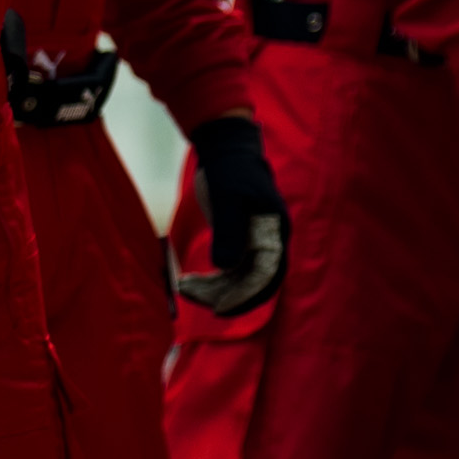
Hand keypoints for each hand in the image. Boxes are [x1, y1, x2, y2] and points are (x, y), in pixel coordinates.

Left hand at [174, 114, 286, 317]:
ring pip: (240, 279)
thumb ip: (229, 231)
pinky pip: (230, 271)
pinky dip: (212, 280)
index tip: (221, 308)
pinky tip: (189, 282)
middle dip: (226, 295)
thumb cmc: (230, 170)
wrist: (226, 151)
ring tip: (184, 288)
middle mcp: (270, 242)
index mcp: (274, 231)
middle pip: (253, 281)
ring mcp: (255, 244)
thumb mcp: (227, 198)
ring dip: (215, 289)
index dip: (246, 295)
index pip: (266, 274)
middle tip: (194, 299)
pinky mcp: (241, 243)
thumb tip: (226, 267)